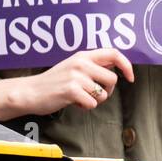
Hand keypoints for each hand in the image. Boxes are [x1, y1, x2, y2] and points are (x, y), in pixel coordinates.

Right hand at [0, 49, 134, 118]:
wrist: (31, 92)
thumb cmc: (54, 83)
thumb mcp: (74, 68)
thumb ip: (93, 67)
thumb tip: (116, 69)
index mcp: (83, 56)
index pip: (113, 53)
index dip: (127, 65)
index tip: (130, 77)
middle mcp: (81, 63)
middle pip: (112, 79)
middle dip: (107, 91)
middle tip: (93, 94)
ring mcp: (76, 76)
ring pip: (103, 94)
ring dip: (94, 100)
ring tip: (79, 97)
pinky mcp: (71, 90)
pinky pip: (92, 104)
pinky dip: (85, 107)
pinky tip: (73, 102)